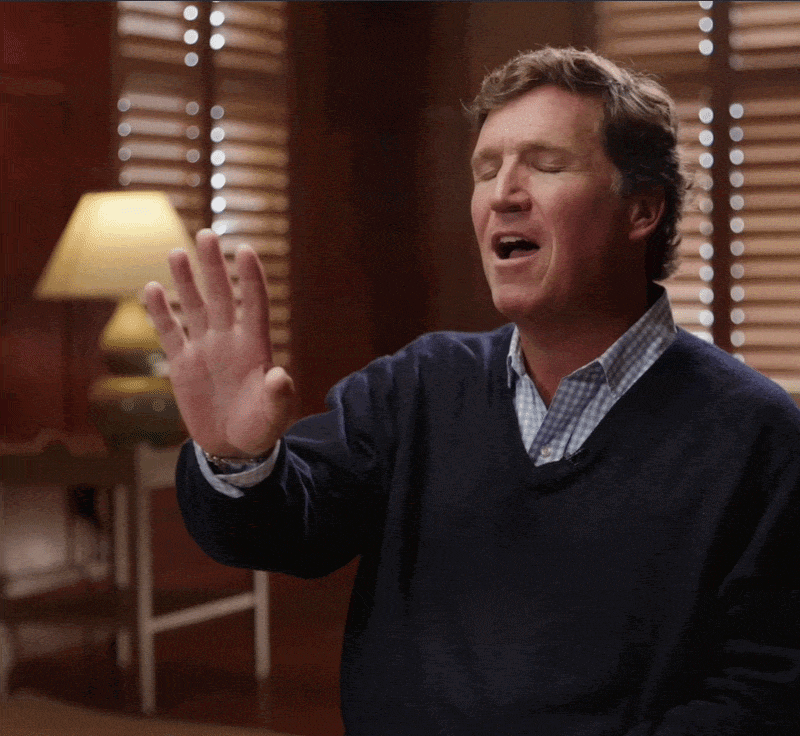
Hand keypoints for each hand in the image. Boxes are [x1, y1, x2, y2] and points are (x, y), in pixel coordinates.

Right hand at [144, 229, 296, 457]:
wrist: (233, 447)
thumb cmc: (259, 428)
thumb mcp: (273, 416)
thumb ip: (278, 396)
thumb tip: (280, 376)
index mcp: (255, 347)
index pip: (255, 304)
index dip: (251, 278)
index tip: (245, 250)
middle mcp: (229, 340)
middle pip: (222, 296)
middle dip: (214, 267)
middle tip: (206, 235)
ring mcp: (205, 348)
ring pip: (194, 307)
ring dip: (186, 281)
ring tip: (177, 253)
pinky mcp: (182, 363)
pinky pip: (169, 332)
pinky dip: (160, 312)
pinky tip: (150, 288)